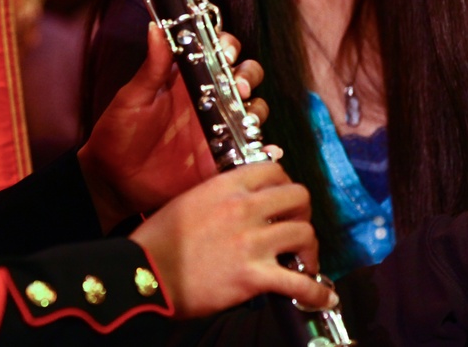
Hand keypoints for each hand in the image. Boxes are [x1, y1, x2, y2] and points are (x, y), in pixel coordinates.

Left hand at [78, 23, 267, 231]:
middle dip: (249, 75)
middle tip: (238, 85)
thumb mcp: (132, 98)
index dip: (229, 46)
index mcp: (187, 79)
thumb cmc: (118, 133)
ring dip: (256, 108)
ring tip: (245, 117)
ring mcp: (219, 128)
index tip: (225, 53)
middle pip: (246, 75)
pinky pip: (252, 150)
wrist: (114, 179)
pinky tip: (266, 149)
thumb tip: (156, 27)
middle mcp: (209, 100)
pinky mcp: (223, 158)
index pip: (219, 51)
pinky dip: (265, 148)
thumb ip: (151, 67)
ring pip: (254, 109)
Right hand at [129, 162, 335, 317]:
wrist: (145, 276)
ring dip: (310, 250)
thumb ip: (218, 195)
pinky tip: (322, 296)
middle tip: (296, 227)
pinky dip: (316, 292)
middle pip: (298, 196)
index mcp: (225, 187)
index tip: (283, 200)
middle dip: (303, 212)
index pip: (273, 170)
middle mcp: (243, 208)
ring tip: (304, 262)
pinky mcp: (253, 276)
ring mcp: (251, 241)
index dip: (285, 184)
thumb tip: (240, 199)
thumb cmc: (158, 242)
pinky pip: (300, 283)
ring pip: (305, 234)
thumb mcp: (188, 201)